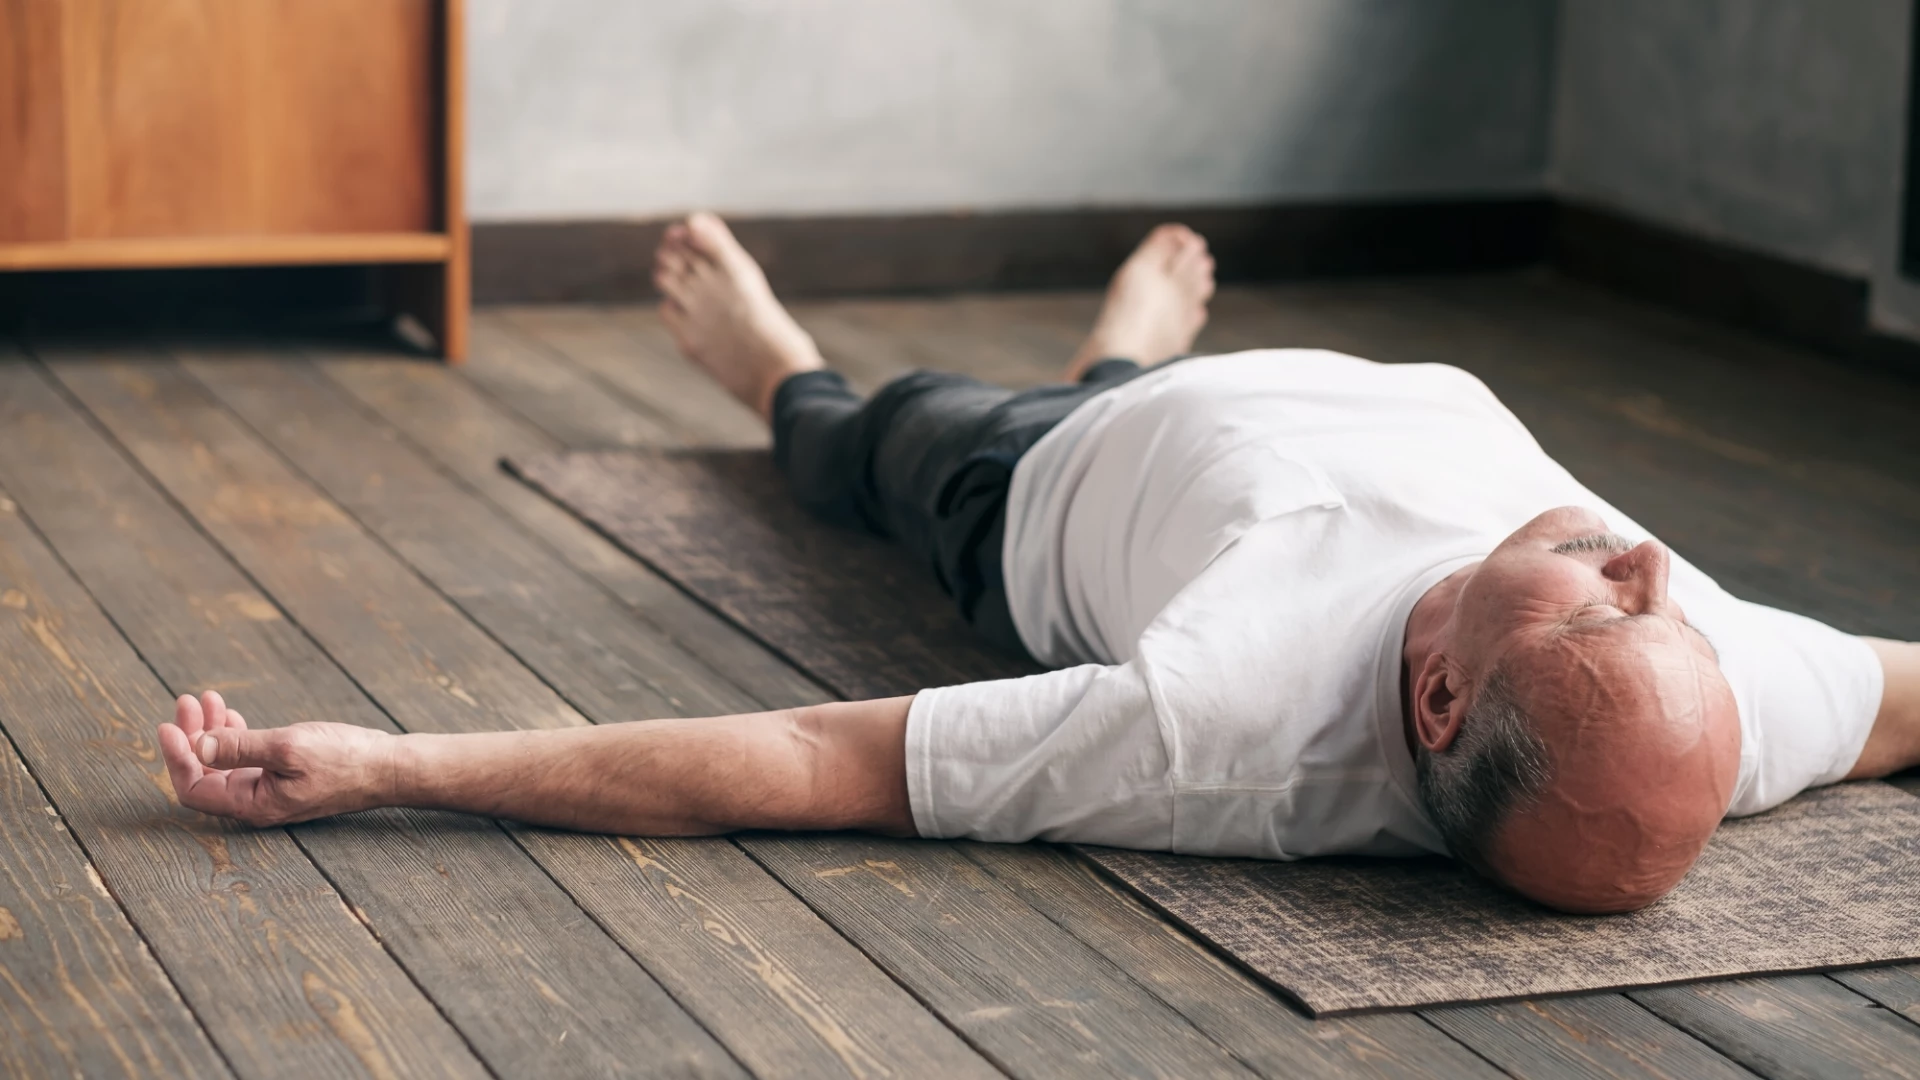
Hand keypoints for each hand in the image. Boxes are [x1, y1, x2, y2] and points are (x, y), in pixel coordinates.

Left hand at [157, 691, 399, 826]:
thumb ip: (239, 748)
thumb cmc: (344, 759)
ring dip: (211, 731)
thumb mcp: (287, 748)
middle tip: (187, 702)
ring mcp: (270, 789)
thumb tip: (196, 745)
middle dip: (192, 735)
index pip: (194, 788)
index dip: (176, 757)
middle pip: (204, 773)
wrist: (387, 766)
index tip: (168, 725)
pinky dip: (234, 736)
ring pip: (223, 763)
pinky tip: (232, 717)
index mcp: (253, 804)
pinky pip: (245, 759)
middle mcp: (256, 802)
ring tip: (209, 700)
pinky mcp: (284, 776)